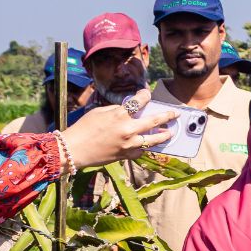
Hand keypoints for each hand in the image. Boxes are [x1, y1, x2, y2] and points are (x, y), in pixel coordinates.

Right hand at [60, 89, 177, 168]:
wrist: (75, 149)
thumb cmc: (83, 128)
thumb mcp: (99, 112)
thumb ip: (117, 110)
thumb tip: (129, 109)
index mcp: (120, 115)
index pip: (139, 101)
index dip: (145, 96)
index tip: (147, 94)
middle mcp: (128, 129)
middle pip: (154, 120)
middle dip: (167, 116)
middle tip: (175, 113)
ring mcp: (129, 144)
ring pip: (153, 140)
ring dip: (163, 135)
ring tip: (169, 133)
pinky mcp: (126, 156)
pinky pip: (142, 151)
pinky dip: (146, 147)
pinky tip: (150, 144)